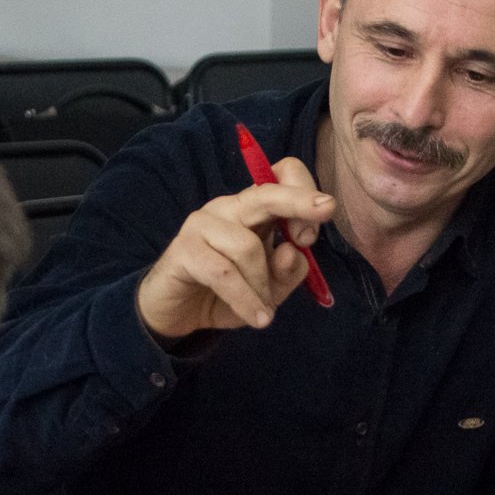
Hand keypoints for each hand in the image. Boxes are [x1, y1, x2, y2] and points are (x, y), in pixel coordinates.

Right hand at [136, 156, 333, 340]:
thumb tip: (292, 250)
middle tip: (318, 223)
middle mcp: (228, 208)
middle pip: (265, 192)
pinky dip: (245, 299)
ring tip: (264, 312)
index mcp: (253, 209)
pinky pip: (224, 273)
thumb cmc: (226, 293)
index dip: (303, 196)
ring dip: (262, 287)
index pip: (281, 176)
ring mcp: (202, 224)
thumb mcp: (269, 288)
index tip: (310, 235)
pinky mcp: (184, 250)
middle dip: (298, 204)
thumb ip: (288, 271)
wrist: (176, 313)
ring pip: (248, 247)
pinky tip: (257, 319)